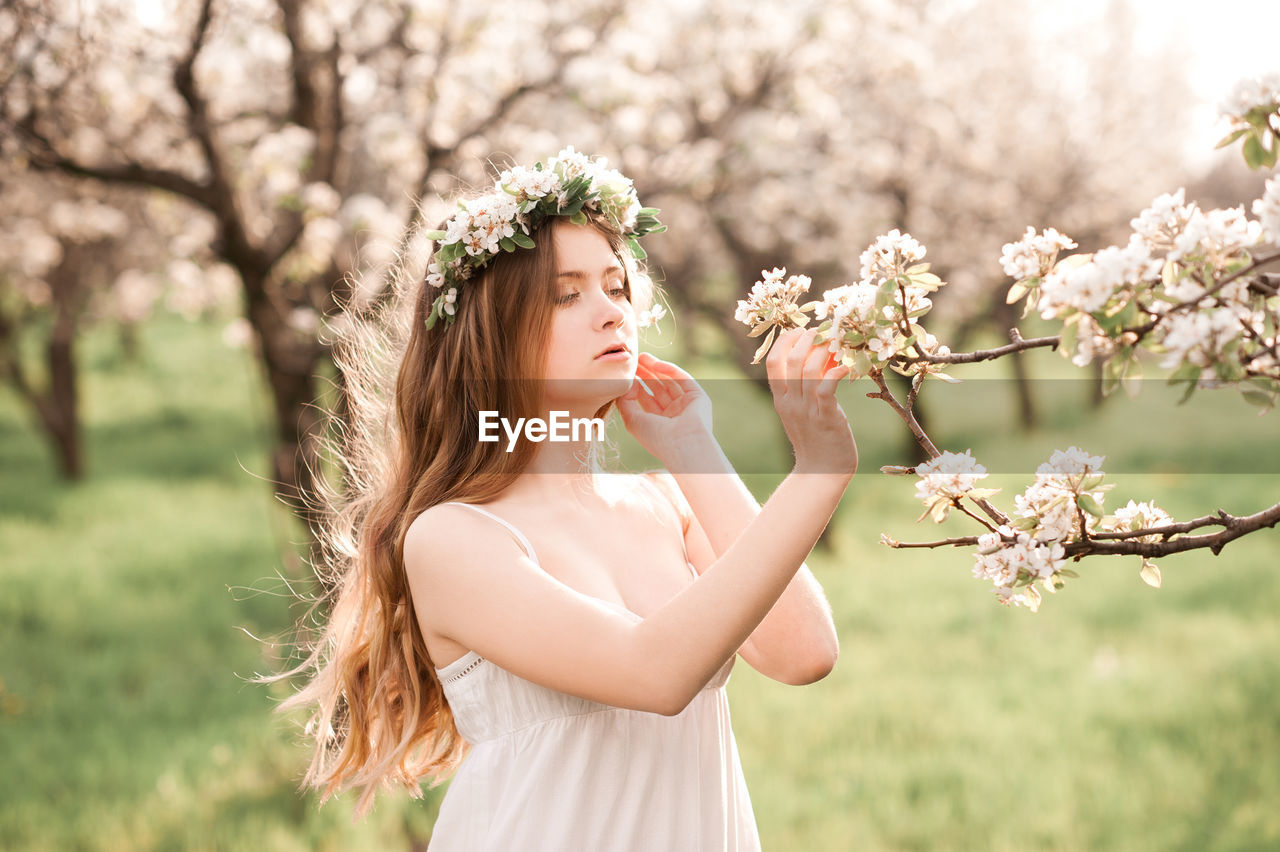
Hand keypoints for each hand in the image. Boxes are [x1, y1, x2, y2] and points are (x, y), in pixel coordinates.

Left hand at [616, 353, 714, 463]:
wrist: (683, 444)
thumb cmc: (656, 437)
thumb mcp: (632, 420)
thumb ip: (625, 401)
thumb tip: (628, 383)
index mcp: (659, 423)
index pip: (647, 400)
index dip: (636, 386)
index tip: (626, 374)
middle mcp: (674, 414)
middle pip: (658, 388)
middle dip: (645, 374)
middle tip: (634, 361)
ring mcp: (686, 404)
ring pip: (669, 381)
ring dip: (656, 368)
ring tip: (641, 357)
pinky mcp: (697, 396)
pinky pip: (682, 378)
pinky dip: (668, 369)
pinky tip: (654, 363)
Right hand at [766, 328, 857, 476]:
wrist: (821, 472)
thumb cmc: (816, 440)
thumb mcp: (801, 412)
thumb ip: (803, 389)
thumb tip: (818, 359)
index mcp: (781, 399)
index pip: (773, 362)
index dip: (785, 340)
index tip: (802, 330)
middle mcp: (790, 402)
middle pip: (791, 359)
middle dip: (807, 339)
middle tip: (824, 331)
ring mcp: (806, 410)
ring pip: (809, 370)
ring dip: (824, 351)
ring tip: (838, 343)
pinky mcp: (826, 418)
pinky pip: (826, 388)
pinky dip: (836, 372)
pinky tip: (847, 367)